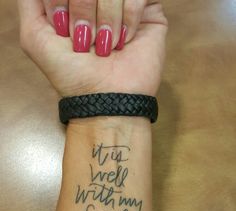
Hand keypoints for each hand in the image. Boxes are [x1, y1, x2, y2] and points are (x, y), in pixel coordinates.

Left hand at [18, 0, 167, 96]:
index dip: (60, 0)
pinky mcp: (149, 12)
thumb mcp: (34, 37)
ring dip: (107, 18)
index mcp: (73, 2)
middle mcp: (98, 1)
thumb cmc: (71, 73)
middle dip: (82, 8)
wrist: (105, 98)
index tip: (62, 29)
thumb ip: (30, 0)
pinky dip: (129, 18)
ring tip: (107, 46)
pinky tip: (125, 41)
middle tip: (86, 40)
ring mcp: (124, 5)